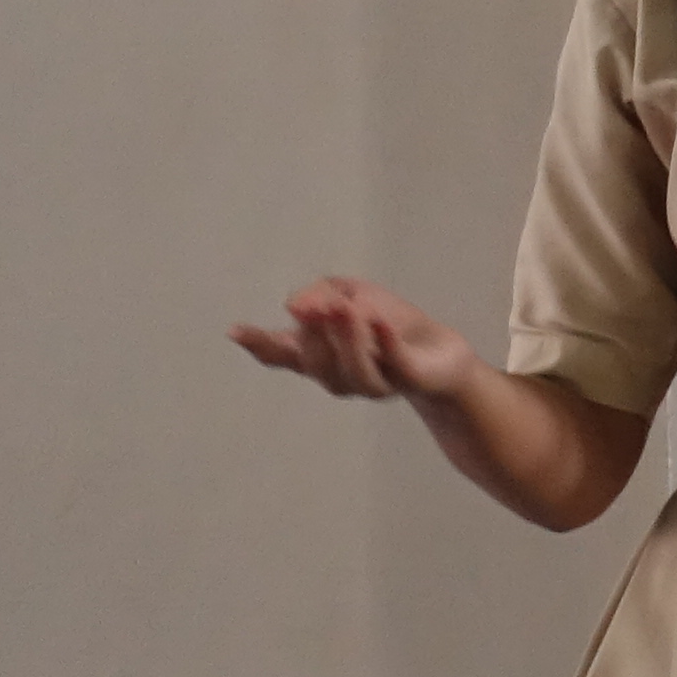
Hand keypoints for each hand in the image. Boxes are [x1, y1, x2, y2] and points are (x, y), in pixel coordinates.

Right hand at [229, 275, 485, 405]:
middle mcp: (341, 376)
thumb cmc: (386, 322)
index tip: (236, 331)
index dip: (261, 345)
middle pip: (318, 364)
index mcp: (320, 357)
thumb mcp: (348, 293)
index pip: (285, 356)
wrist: (440, 349)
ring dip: (347, 339)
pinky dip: (386, 344)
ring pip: (355, 372)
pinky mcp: (411, 380)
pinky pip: (396, 365)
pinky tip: (379, 321)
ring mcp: (376, 383)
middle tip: (318, 304)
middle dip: (316, 333)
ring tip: (344, 309)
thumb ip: (319, 294)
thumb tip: (295, 305)